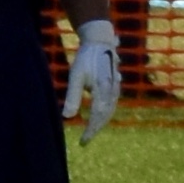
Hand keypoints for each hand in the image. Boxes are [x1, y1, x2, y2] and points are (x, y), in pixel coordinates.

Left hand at [60, 18, 122, 139]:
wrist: (100, 40)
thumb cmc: (86, 57)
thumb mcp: (76, 75)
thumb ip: (73, 96)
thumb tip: (67, 117)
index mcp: (103, 90)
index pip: (97, 117)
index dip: (91, 131)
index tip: (82, 142)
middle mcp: (112, 90)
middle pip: (105, 115)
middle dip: (96, 129)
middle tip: (85, 140)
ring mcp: (116, 86)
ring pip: (110, 110)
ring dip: (101, 122)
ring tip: (91, 130)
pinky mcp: (115, 83)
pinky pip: (112, 103)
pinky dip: (105, 112)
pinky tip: (100, 115)